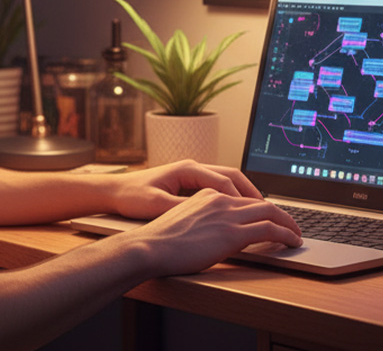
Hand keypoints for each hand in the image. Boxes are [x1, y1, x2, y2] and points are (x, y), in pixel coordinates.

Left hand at [107, 160, 263, 220]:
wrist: (113, 191)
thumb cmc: (132, 196)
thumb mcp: (156, 205)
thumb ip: (181, 208)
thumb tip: (205, 215)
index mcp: (187, 169)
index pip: (224, 181)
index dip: (242, 198)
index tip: (258, 211)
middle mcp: (192, 167)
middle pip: (231, 175)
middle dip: (251, 191)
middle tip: (269, 208)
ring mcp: (191, 173)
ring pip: (226, 178)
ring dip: (243, 192)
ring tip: (259, 209)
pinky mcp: (187, 182)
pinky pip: (217, 185)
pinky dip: (231, 195)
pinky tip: (236, 210)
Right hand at [114, 188, 302, 276]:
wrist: (148, 247)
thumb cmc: (157, 242)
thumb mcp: (180, 222)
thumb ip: (199, 221)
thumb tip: (209, 234)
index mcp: (207, 195)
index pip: (242, 198)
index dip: (261, 208)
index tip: (270, 217)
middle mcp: (220, 200)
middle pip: (261, 203)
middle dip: (281, 214)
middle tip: (291, 225)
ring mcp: (227, 215)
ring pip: (271, 213)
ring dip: (289, 224)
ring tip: (297, 235)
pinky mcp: (233, 233)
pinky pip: (270, 230)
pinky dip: (286, 235)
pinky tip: (293, 242)